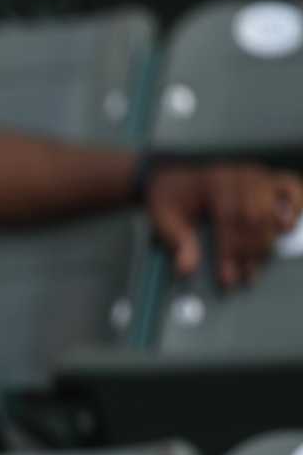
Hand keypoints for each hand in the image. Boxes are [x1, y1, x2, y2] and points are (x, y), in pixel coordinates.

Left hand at [146, 161, 302, 288]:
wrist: (173, 176)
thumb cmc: (170, 197)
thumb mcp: (164, 218)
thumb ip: (177, 242)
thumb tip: (186, 270)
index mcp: (214, 183)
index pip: (229, 219)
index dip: (231, 252)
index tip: (227, 278)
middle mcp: (240, 176)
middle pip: (255, 218)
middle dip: (249, 253)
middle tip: (242, 277)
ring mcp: (256, 176)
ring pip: (273, 210)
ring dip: (267, 242)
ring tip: (255, 265)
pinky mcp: (266, 178)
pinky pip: (290, 187)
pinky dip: (295, 206)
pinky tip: (286, 228)